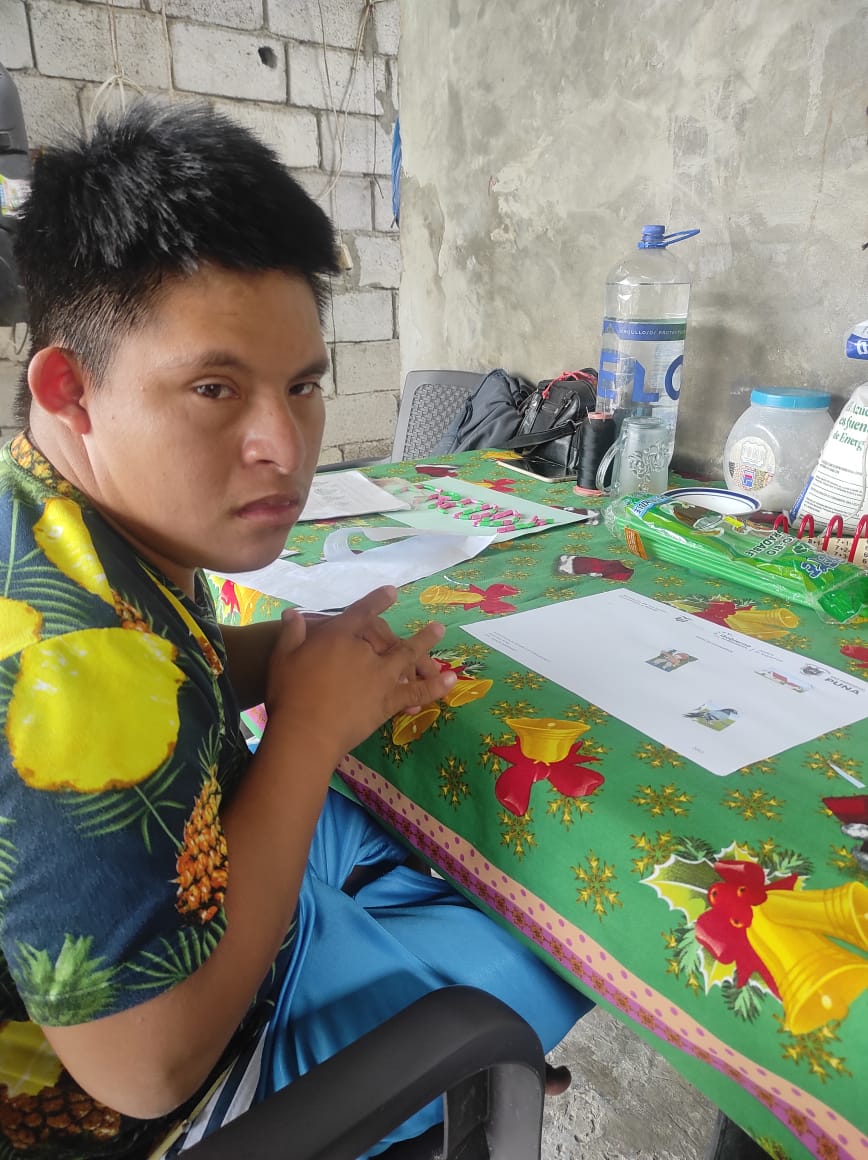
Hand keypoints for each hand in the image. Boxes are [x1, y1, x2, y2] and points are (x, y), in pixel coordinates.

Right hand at [264, 586, 455, 756]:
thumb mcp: (283, 657)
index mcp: (338, 636)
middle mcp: (364, 651)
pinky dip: (435, 687)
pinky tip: (451, 680)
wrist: (305, 730)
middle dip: (409, 629)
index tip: (392, 592)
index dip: (377, 602)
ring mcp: (380, 676)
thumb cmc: (288, 693)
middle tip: (432, 624)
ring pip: (408, 656)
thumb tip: (293, 613)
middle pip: (391, 636)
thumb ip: (291, 633)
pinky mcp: (388, 701)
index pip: (361, 613)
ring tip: (440, 635)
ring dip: (427, 645)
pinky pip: (417, 692)